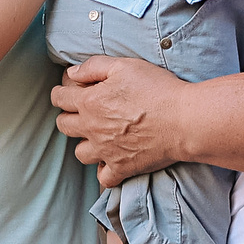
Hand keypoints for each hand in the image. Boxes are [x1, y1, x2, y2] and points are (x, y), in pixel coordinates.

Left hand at [52, 56, 190, 186]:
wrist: (184, 120)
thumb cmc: (157, 89)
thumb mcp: (124, 66)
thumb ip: (94, 67)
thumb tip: (71, 73)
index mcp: (89, 102)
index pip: (59, 98)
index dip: (61, 92)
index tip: (69, 91)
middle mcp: (92, 129)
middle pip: (64, 126)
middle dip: (69, 116)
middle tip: (83, 112)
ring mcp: (105, 152)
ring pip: (80, 153)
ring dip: (85, 144)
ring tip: (98, 137)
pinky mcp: (122, 168)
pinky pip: (103, 178)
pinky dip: (104, 170)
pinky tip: (111, 160)